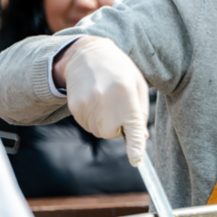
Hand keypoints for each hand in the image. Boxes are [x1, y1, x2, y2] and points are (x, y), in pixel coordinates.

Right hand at [62, 36, 149, 165]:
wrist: (88, 56)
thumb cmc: (119, 71)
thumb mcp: (138, 85)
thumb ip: (140, 113)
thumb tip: (140, 140)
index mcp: (126, 94)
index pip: (133, 126)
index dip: (135, 146)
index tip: (136, 160)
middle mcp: (106, 101)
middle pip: (113, 133)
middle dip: (117, 124)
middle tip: (116, 102)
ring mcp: (88, 105)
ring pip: (99, 131)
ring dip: (104, 121)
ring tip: (104, 97)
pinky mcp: (75, 108)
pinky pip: (87, 125)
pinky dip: (92, 117)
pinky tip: (93, 99)